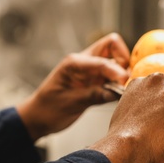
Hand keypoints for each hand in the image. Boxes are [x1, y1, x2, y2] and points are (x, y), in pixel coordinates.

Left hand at [16, 32, 130, 140]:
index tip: (125, 84)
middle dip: (123, 58)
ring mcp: (90, 71)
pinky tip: (120, 94)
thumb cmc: (48, 109)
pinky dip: (119, 82)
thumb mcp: (70, 104)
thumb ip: (93, 96)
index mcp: (74, 63)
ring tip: (124, 89)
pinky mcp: (94, 81)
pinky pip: (112, 75)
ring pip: (114, 59)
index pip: (102, 61)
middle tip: (125, 80)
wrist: (38, 117)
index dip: (117, 72)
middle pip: (112, 45)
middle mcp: (84, 62)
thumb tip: (117, 92)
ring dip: (122, 71)